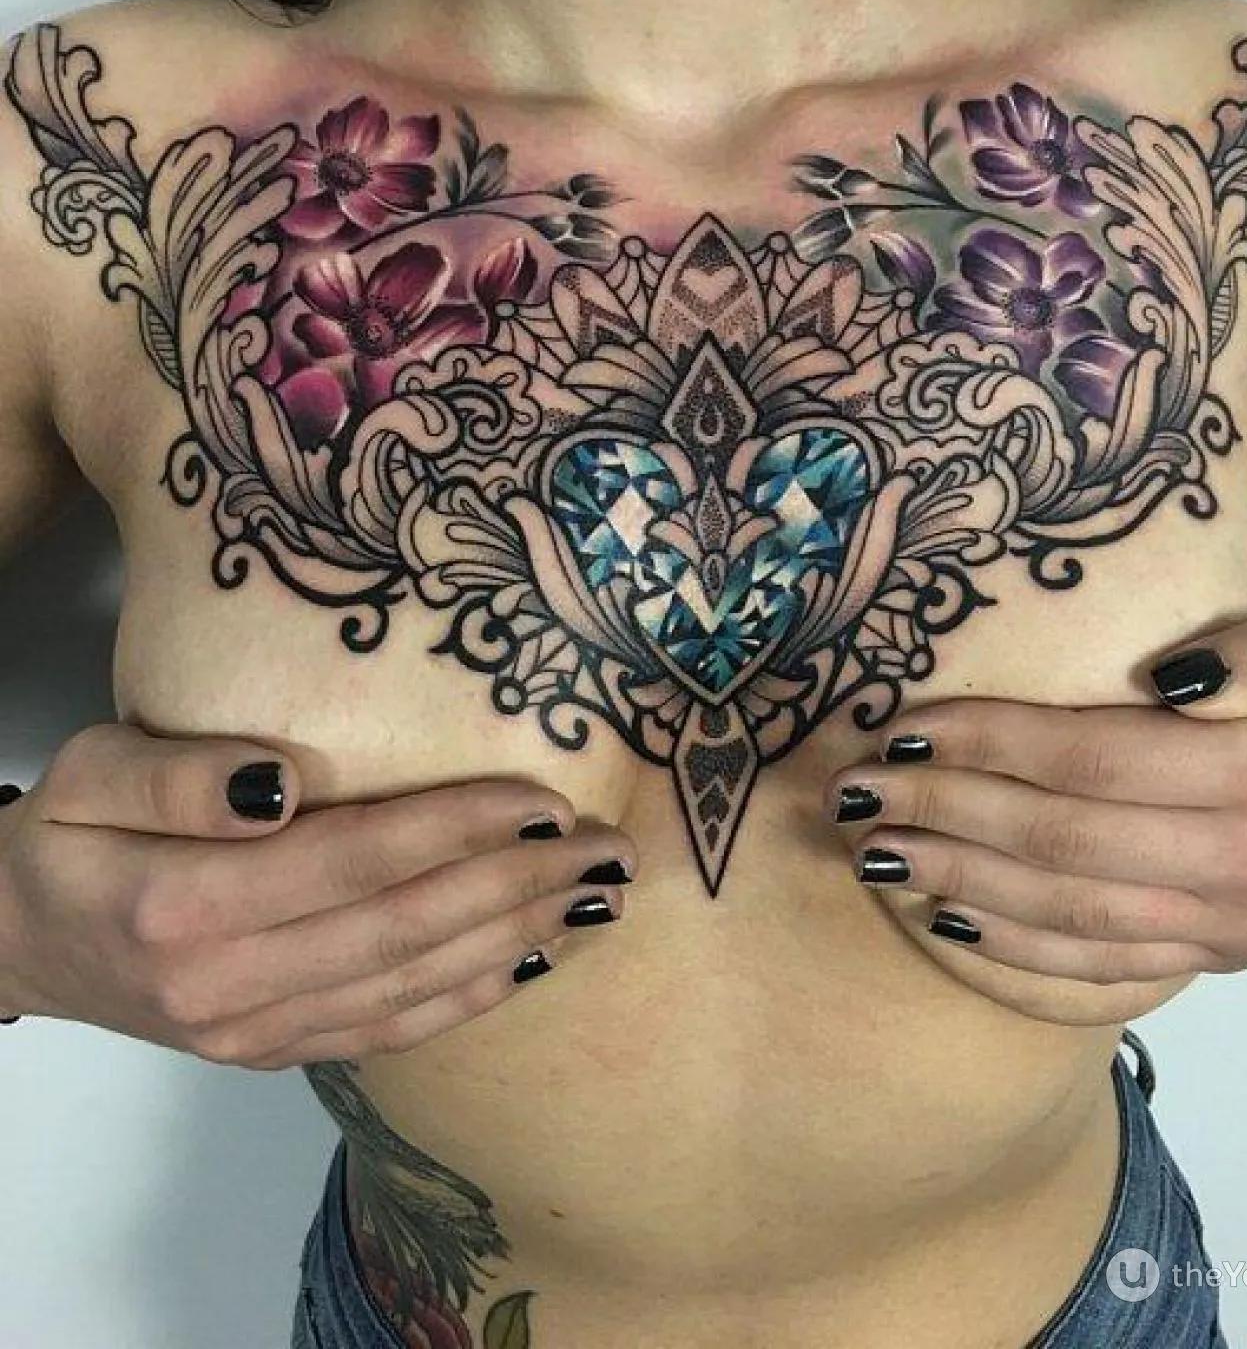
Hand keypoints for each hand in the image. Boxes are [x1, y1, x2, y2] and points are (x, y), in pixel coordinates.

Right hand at [0, 721, 634, 1066]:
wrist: (17, 942)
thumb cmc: (67, 835)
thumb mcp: (93, 771)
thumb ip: (182, 777)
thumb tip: (287, 782)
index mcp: (185, 906)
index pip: (354, 860)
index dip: (457, 828)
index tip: (544, 795)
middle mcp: (228, 985)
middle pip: (403, 930)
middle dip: (517, 884)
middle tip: (607, 849)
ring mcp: (253, 1034)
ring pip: (410, 989)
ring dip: (516, 941)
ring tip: (598, 899)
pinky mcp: (270, 1054)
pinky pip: (387, 1031)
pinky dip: (468, 997)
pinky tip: (532, 960)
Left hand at [821, 611, 1246, 984]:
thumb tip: (1162, 677)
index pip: (1093, 760)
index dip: (989, 743)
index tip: (903, 725)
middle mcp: (1242, 865)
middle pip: (1062, 843)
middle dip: (945, 815)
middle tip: (852, 793)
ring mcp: (1231, 926)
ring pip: (1070, 918)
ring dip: (960, 886)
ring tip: (872, 854)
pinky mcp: (1224, 959)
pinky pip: (1107, 971)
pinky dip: (1020, 956)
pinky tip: (949, 928)